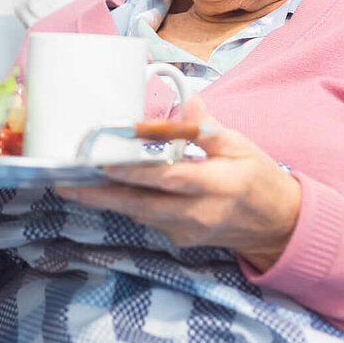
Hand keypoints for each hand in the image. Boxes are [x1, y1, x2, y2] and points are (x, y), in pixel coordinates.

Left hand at [57, 96, 300, 271]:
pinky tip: (104, 191)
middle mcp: (199, 212)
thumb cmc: (257, 179)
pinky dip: (127, 204)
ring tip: (72, 185)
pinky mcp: (180, 240)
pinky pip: (148, 220)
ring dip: (106, 201)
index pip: (171, 179)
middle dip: (102, 196)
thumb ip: (209, 129)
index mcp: (218, 184)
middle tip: (67, 184)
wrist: (277, 225)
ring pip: (140, 214)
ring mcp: (188, 231)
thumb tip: (188, 103)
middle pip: (143, 205)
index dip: (137, 173)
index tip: (106, 165)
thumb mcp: (241, 147)